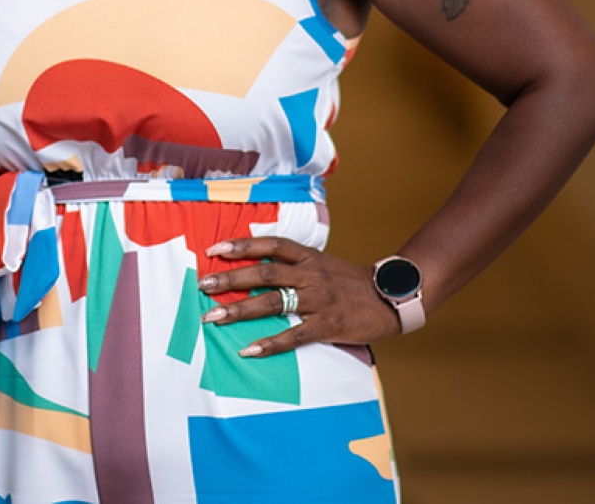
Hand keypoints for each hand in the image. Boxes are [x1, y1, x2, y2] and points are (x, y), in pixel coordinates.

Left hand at [197, 236, 402, 355]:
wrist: (391, 297)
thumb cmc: (350, 282)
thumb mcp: (322, 262)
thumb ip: (294, 264)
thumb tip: (257, 266)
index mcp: (307, 256)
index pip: (269, 244)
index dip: (240, 245)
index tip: (213, 250)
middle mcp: (309, 274)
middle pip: (263, 272)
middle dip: (230, 279)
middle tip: (203, 285)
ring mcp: (318, 299)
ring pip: (272, 302)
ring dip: (239, 310)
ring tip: (213, 317)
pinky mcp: (327, 325)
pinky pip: (293, 335)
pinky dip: (269, 343)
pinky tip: (248, 350)